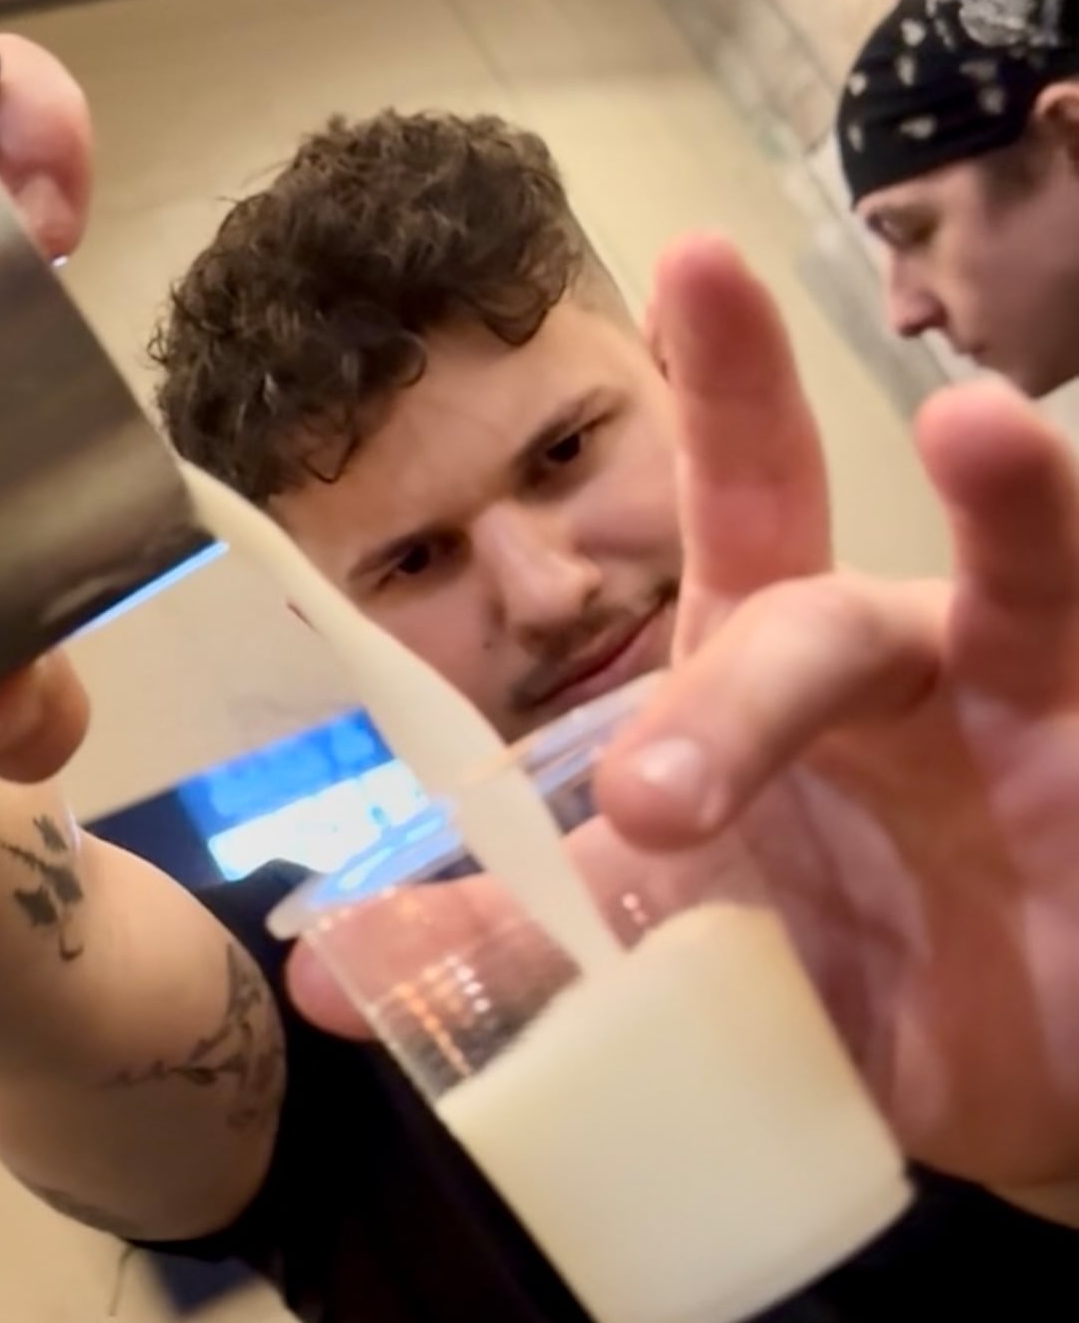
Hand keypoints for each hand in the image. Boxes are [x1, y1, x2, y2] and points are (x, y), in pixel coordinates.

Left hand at [295, 239, 1078, 1201]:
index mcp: (760, 678)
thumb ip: (510, 939)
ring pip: (1008, 593)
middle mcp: (879, 664)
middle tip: (652, 815)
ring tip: (982, 427)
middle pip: (809, 618)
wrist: (993, 1068)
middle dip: (733, 696)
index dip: (727, 386)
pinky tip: (1037, 468)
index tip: (701, 254)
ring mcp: (1005, 707)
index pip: (734, 516)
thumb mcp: (663, 952)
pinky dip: (1065, 554)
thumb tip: (318, 971)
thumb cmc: (829, 963)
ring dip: (1000, 513)